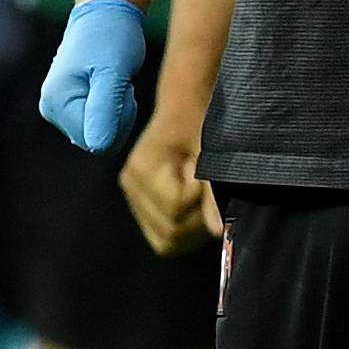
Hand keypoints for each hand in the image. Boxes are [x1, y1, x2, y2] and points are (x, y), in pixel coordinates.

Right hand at [39, 0, 145, 153]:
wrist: (106, 13)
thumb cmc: (112, 38)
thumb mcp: (114, 73)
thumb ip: (105, 109)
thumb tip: (99, 145)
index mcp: (57, 102)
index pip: (97, 141)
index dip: (119, 119)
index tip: (120, 86)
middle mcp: (52, 109)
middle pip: (98, 140)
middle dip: (119, 116)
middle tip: (119, 83)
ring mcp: (60, 108)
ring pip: (103, 133)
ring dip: (119, 111)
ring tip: (115, 81)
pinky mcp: (72, 104)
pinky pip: (102, 122)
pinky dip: (115, 107)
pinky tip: (112, 84)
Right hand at [119, 107, 213, 256]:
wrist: (186, 107)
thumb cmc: (199, 120)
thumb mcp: (210, 151)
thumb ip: (212, 191)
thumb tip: (218, 230)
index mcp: (140, 170)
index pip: (175, 210)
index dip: (199, 196)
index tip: (202, 171)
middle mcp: (130, 187)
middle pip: (170, 233)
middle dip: (198, 216)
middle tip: (204, 184)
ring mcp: (134, 199)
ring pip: (168, 241)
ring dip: (193, 224)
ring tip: (198, 192)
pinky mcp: (143, 207)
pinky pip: (166, 237)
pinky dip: (186, 228)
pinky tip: (193, 203)